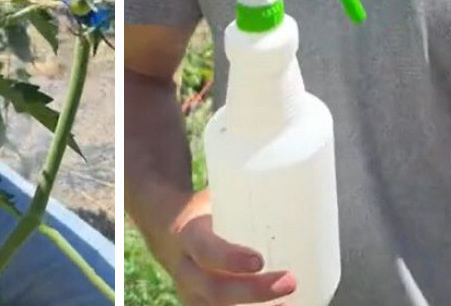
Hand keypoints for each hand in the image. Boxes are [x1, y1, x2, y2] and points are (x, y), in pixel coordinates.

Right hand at [155, 191, 296, 304]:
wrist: (160, 221)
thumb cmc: (199, 205)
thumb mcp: (211, 193)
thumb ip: (243, 185)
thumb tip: (288, 159)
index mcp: (186, 234)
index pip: (205, 250)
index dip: (229, 258)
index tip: (259, 258)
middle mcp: (185, 268)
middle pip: (215, 290)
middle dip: (254, 292)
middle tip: (291, 281)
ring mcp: (191, 291)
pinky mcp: (201, 303)